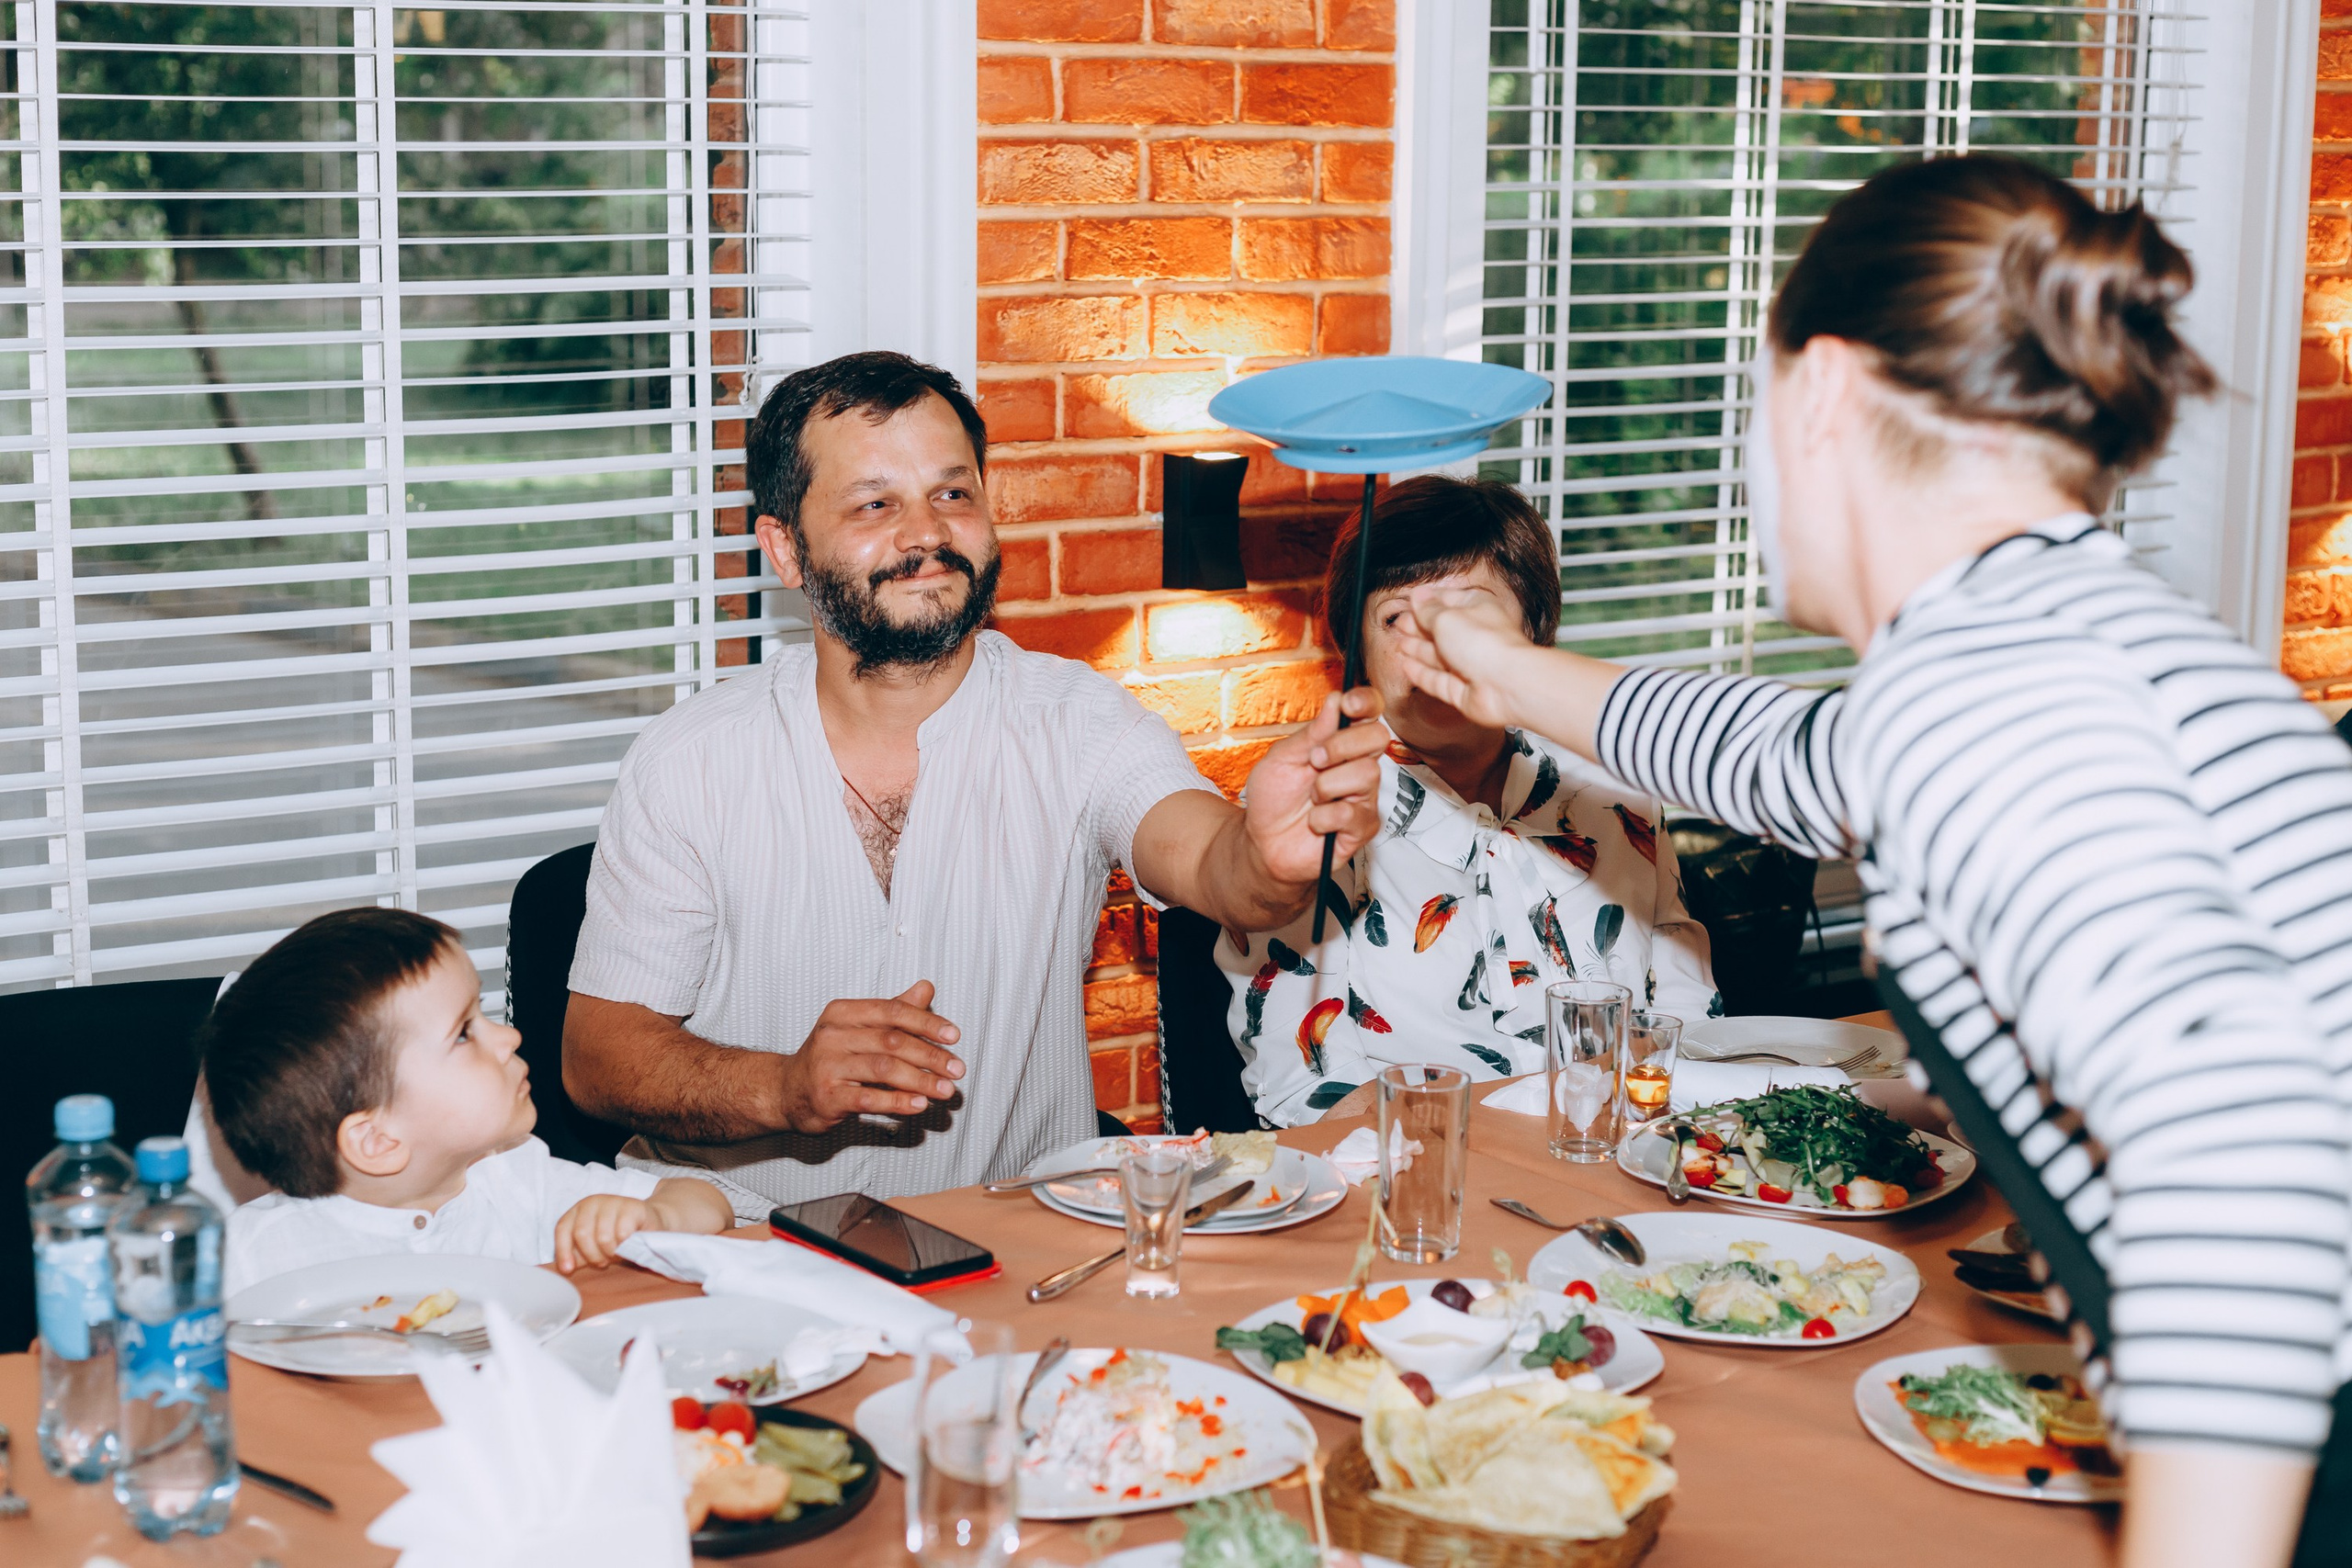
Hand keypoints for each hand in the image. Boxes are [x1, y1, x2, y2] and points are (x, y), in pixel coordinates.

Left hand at [553, 1193, 655, 1273]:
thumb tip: (562, 1268)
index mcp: (579, 1209)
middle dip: (592, 1255)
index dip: (563, 1251)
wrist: (650, 1224)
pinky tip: (628, 1244)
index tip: (568, 1269)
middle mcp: (593, 1202)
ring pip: (602, 1237)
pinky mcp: (633, 1207)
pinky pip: (622, 1233)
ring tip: (616, 1252)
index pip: (563, 1229)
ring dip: (610, 1252)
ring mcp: (613, 1201)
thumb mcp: (593, 1247)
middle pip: (582, 1234)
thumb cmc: (618, 1237)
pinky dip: (624, 1245)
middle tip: (603, 1261)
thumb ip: (577, 1255)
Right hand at [776, 979, 964, 1132]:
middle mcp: (832, 1036)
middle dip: (930, 1055)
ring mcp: (827, 1066)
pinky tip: (919, 1104)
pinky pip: (869, 1098)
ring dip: (921, 1080)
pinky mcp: (827, 1097)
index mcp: (843, 1013)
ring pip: (884, 1069)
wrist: (786, 1091)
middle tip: (957, 1068)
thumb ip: (894, 1010)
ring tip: (946, 1089)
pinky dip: (898, 1101)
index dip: (926, 1022)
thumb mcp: (858, 1028)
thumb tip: (926, 988)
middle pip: (892, 1041)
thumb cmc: (830, 1058)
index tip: (954, 1036)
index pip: (892, 1011)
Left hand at [1239, 687, 1389, 886]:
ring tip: (1312, 798)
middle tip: (1315, 761)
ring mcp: (1364, 796)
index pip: (1368, 712)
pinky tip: (1315, 822)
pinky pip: (1353, 812)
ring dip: (1327, 785)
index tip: (1349, 704)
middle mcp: (1357, 765)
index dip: (1366, 702)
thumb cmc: (1273, 799)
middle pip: (1378, 736)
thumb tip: (1336, 700)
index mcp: (1340, 743)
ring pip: (1367, 774)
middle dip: (1342, 745)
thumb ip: (1311, 733)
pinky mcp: (1363, 827)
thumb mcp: (1281, 759)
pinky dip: (1324, 817)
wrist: (1263, 843)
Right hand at [1393, 585, 1536, 728]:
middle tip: (1399, 625)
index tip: (1409, 601)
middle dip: (1419, 627)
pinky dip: (1421, 673)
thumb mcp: (1446, 617)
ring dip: (1417, 649)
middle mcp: (1475, 636)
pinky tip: (1406, 665)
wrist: (1505, 684)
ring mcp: (1469, 665)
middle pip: (1442, 630)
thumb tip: (1417, 596)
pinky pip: (1437, 680)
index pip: (1449, 600)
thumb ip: (1427, 610)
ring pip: (1438, 656)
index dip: (1428, 601)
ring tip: (1399, 643)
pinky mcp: (1462, 690)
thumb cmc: (1484, 643)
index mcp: (1478, 608)